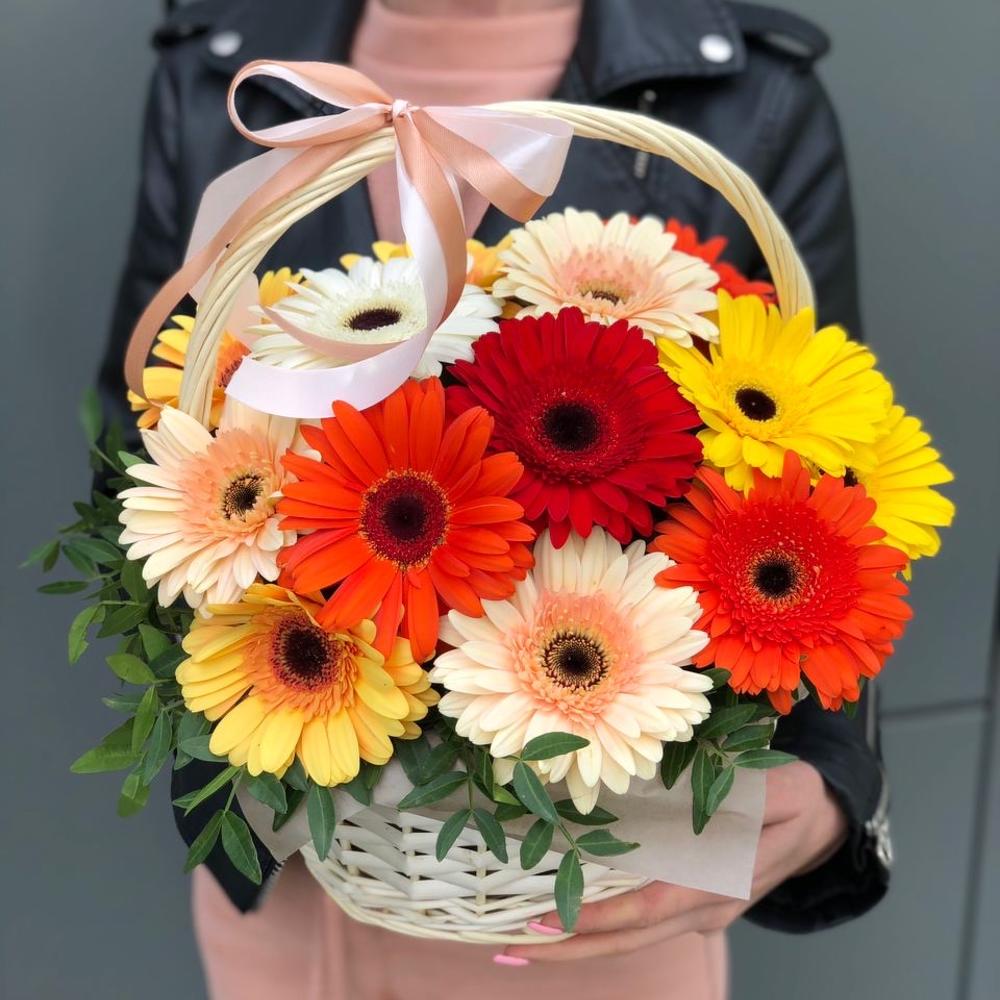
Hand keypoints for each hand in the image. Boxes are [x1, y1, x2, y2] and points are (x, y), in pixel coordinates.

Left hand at [499, 761, 846, 962]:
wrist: (821, 822)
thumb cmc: (799, 799)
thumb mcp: (788, 788)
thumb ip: (761, 795)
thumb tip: (725, 793)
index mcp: (721, 883)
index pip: (650, 908)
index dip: (602, 917)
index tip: (552, 920)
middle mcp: (704, 908)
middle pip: (630, 937)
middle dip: (570, 946)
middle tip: (509, 946)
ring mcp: (698, 911)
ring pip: (630, 937)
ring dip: (578, 942)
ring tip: (521, 942)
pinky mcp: (690, 903)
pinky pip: (638, 921)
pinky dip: (598, 925)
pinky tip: (562, 919)